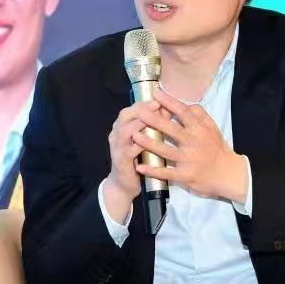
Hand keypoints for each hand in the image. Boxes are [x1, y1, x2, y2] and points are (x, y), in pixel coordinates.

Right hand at [104, 100, 167, 221]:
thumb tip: (168, 109)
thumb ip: (152, 126)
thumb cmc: (138, 158)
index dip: (146, 103)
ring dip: (139, 124)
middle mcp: (116, 134)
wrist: (124, 184)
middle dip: (142, 110)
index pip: (132, 108)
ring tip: (154, 120)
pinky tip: (150, 143)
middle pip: (126, 115)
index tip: (161, 99)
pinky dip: (139, 145)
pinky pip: (129, 151)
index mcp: (122, 126)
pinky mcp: (120, 160)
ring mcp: (117, 147)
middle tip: (158, 106)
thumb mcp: (145, 140)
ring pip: (125, 131)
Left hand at [133, 88, 248, 201]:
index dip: (170, 102)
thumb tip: (187, 103)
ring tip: (134, 136)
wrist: (229, 174)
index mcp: (200, 130)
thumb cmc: (217, 148)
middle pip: (172, 130)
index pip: (184, 112)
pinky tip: (140, 166)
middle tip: (140, 113)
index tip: (156, 93)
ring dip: (149, 143)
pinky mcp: (186, 176)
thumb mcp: (212, 128)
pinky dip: (153, 170)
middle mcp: (194, 143)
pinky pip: (167, 173)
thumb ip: (200, 114)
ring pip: (166, 151)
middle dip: (155, 121)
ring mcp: (189, 160)